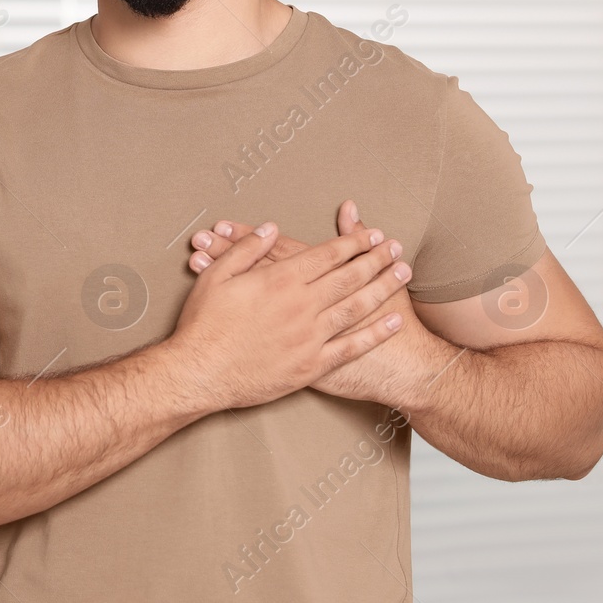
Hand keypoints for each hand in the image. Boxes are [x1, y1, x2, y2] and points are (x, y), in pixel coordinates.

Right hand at [165, 221, 405, 412]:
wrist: (199, 374)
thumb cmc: (203, 325)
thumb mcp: (216, 276)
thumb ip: (247, 250)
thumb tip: (271, 229)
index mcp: (280, 280)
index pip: (326, 255)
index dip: (353, 242)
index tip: (372, 234)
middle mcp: (302, 306)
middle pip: (349, 276)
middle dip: (376, 259)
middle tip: (396, 248)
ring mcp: (310, 337)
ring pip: (356, 306)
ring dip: (383, 287)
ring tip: (403, 273)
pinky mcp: (312, 365)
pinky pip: (351, 347)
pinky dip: (375, 333)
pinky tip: (392, 321)